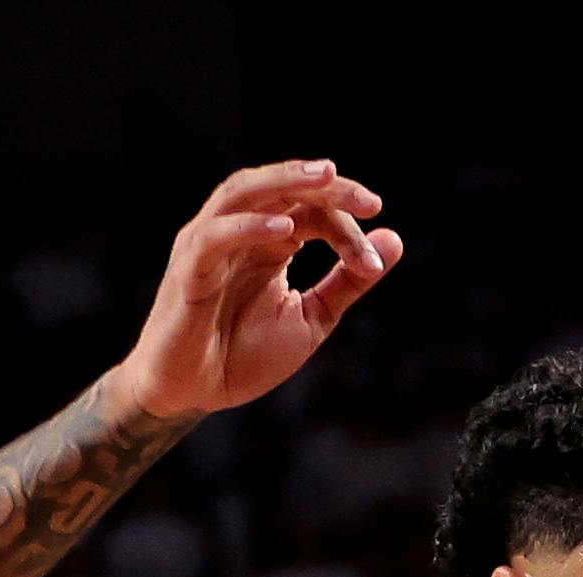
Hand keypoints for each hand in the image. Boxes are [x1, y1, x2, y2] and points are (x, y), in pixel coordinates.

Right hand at [107, 161, 400, 429]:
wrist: (194, 393)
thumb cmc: (244, 355)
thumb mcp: (312, 318)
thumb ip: (348, 281)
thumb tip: (394, 239)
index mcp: (269, 240)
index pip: (311, 210)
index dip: (347, 229)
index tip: (375, 263)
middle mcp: (238, 231)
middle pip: (279, 188)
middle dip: (324, 185)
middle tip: (366, 199)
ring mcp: (209, 244)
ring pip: (243, 193)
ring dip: (284, 182)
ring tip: (325, 178)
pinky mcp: (188, 269)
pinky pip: (215, 237)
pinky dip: (248, 227)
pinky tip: (284, 231)